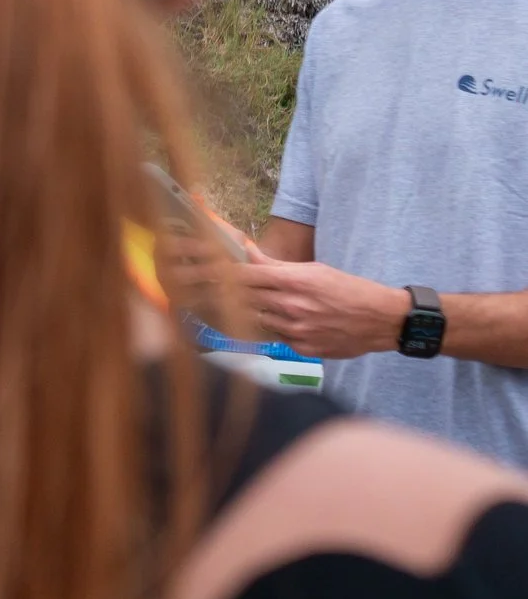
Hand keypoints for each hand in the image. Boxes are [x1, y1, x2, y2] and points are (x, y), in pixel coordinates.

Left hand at [238, 242, 405, 358]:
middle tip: (223, 290)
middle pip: (246, 299)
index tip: (215, 272)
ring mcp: (297, 331)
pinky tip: (285, 322)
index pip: (246, 276)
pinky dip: (275, 328)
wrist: (382, 320)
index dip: (227, 274)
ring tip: (261, 306)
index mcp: (295, 282)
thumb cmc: (349, 290)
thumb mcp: (315, 269)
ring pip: (258, 320)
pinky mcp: (303, 349)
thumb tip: (246, 250)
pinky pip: (276, 336)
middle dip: (233, 293)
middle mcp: (293, 307)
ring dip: (256, 312)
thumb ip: (277, 264)